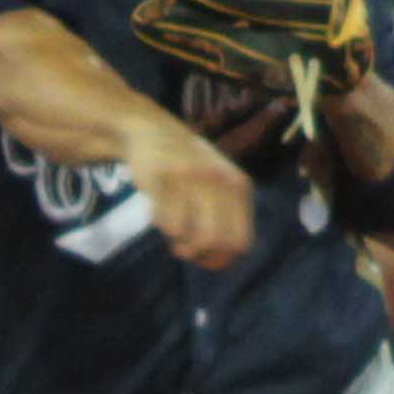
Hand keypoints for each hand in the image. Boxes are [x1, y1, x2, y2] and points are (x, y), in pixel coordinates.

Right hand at [127, 116, 253, 269]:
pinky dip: (160, 224)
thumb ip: (226, 218)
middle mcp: (218, 181)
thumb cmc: (188, 168)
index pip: (241, 242)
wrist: (152, 131)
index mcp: (239, 187)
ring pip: (188, 235)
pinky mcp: (162, 178)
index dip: (222, 259)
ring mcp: (190, 178)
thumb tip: (220, 263)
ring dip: (177, 243)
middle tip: (185, 250)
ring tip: (173, 234)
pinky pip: (164, 221)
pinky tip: (158, 213)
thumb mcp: (218, 185)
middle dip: (197, 255)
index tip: (204, 258)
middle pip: (214, 242)